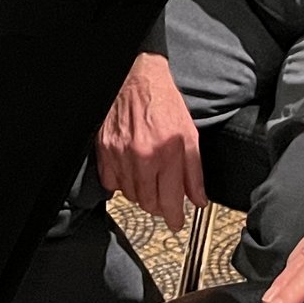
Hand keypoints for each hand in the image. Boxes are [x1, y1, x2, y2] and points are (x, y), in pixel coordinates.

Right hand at [94, 53, 203, 231]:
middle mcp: (142, 156)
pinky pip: (111, 183)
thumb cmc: (164, 103)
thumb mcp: (189, 135)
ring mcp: (120, 154)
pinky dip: (121, 184)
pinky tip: (131, 172)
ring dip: (142, 194)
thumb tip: (199, 199)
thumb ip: (194, 171)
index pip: (170, 201)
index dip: (174, 218)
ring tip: (150, 180)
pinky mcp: (104, 150)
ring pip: (130, 195)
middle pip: (148, 203)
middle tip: (165, 198)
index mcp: (167, 152)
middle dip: (159, 206)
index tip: (176, 222)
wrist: (137, 80)